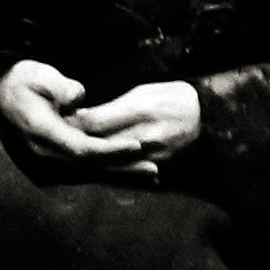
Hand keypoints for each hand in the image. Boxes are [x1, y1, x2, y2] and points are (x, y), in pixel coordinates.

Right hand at [0, 60, 157, 180]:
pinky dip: (109, 171)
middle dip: (123, 168)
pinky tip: (130, 172)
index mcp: (43, 133)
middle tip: (154, 169)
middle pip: (90, 167)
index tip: (136, 145)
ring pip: (89, 172)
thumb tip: (79, 96)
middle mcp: (46, 153)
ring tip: (151, 175)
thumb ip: (60, 86)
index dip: (110, 149)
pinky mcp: (56, 158)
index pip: (82, 148)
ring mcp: (49, 159)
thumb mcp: (38, 75)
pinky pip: (85, 169)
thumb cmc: (22, 79)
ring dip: (121, 173)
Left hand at [69, 80, 200, 161]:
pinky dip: (110, 173)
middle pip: (97, 147)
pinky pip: (127, 177)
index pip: (94, 123)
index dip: (73, 125)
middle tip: (57, 143)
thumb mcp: (144, 92)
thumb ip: (113, 107)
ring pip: (109, 167)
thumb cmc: (174, 99)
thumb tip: (83, 117)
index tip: (59, 123)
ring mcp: (151, 159)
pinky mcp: (159, 173)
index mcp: (140, 111)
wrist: (212, 120)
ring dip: (90, 163)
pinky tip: (97, 170)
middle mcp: (144, 138)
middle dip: (76, 145)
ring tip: (72, 157)